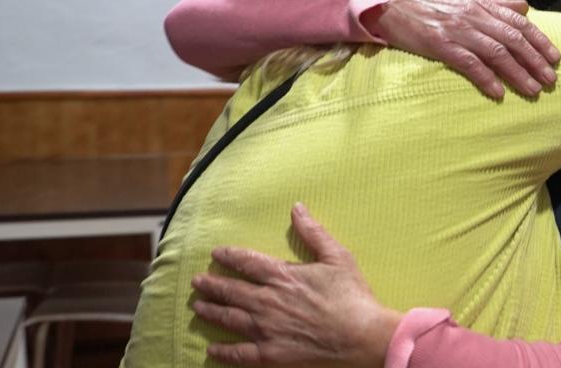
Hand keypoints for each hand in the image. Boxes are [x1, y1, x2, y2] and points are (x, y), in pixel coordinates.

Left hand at [191, 203, 401, 367]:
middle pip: (231, 290)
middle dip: (211, 284)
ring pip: (229, 319)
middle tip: (197, 281)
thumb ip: (313, 232)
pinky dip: (223, 351)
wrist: (362, 336)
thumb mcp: (337, 256)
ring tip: (198, 307)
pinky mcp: (272, 355)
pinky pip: (239, 353)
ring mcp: (267, 330)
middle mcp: (268, 301)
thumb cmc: (353, 295)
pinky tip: (212, 348)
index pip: (246, 262)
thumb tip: (297, 207)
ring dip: (211, 311)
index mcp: (282, 276)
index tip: (216, 254)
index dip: (229, 256)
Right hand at [361, 0, 560, 98]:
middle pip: (513, 40)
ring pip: (496, 53)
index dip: (540, 41)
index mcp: (481, 5)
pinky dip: (486, 78)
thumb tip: (525, 7)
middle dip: (535, 61)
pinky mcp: (441, 45)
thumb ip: (496, 4)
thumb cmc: (431, 3)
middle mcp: (473, 16)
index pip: (519, 23)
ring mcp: (458, 31)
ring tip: (533, 90)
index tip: (555, 58)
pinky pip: (469, 63)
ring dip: (517, 73)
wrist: (392, 5)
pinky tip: (499, 92)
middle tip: (550, 80)